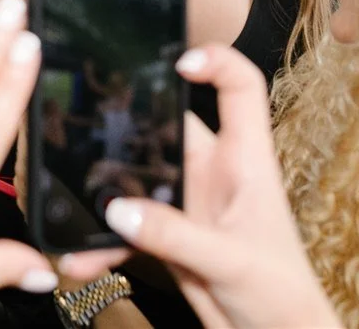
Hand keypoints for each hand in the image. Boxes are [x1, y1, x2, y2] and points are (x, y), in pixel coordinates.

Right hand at [58, 45, 337, 328]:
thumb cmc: (283, 297)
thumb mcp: (231, 262)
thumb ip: (174, 235)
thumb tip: (118, 209)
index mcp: (245, 161)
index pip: (240, 87)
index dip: (215, 61)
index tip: (177, 61)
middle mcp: (214, 173)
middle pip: (167, 123)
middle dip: (127, 122)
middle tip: (87, 123)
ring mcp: (188, 203)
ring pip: (136, 176)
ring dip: (105, 190)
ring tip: (74, 198)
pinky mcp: (167, 235)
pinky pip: (124, 226)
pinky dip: (100, 240)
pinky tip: (81, 256)